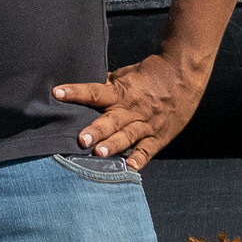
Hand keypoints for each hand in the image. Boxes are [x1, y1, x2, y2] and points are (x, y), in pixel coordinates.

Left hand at [52, 48, 213, 170]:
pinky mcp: (159, 136)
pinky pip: (148, 149)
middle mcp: (132, 109)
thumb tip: (83, 90)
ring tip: (99, 154)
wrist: (184, 73)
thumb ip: (106, 85)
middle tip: (81, 139)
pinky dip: (140, 158)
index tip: (57, 92)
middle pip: (111, 120)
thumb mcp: (125, 75)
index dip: (76, 92)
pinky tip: (131, 167)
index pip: (94, 91)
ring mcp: (146, 123)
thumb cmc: (150, 73)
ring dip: (114, 146)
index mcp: (121, 92)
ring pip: (128, 136)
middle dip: (96, 130)